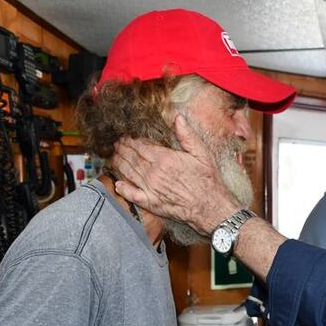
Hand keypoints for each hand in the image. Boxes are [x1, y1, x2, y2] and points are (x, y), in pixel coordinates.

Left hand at [111, 116, 237, 233]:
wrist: (210, 207)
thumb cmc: (208, 180)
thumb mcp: (202, 153)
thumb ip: (187, 135)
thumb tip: (178, 118)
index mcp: (164, 159)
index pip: (141, 146)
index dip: (131, 140)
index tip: (126, 137)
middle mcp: (154, 173)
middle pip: (132, 158)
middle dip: (122, 149)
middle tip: (116, 144)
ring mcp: (151, 189)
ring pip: (129, 173)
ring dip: (119, 163)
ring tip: (114, 157)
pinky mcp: (151, 203)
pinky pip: (132, 195)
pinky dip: (123, 189)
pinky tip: (117, 184)